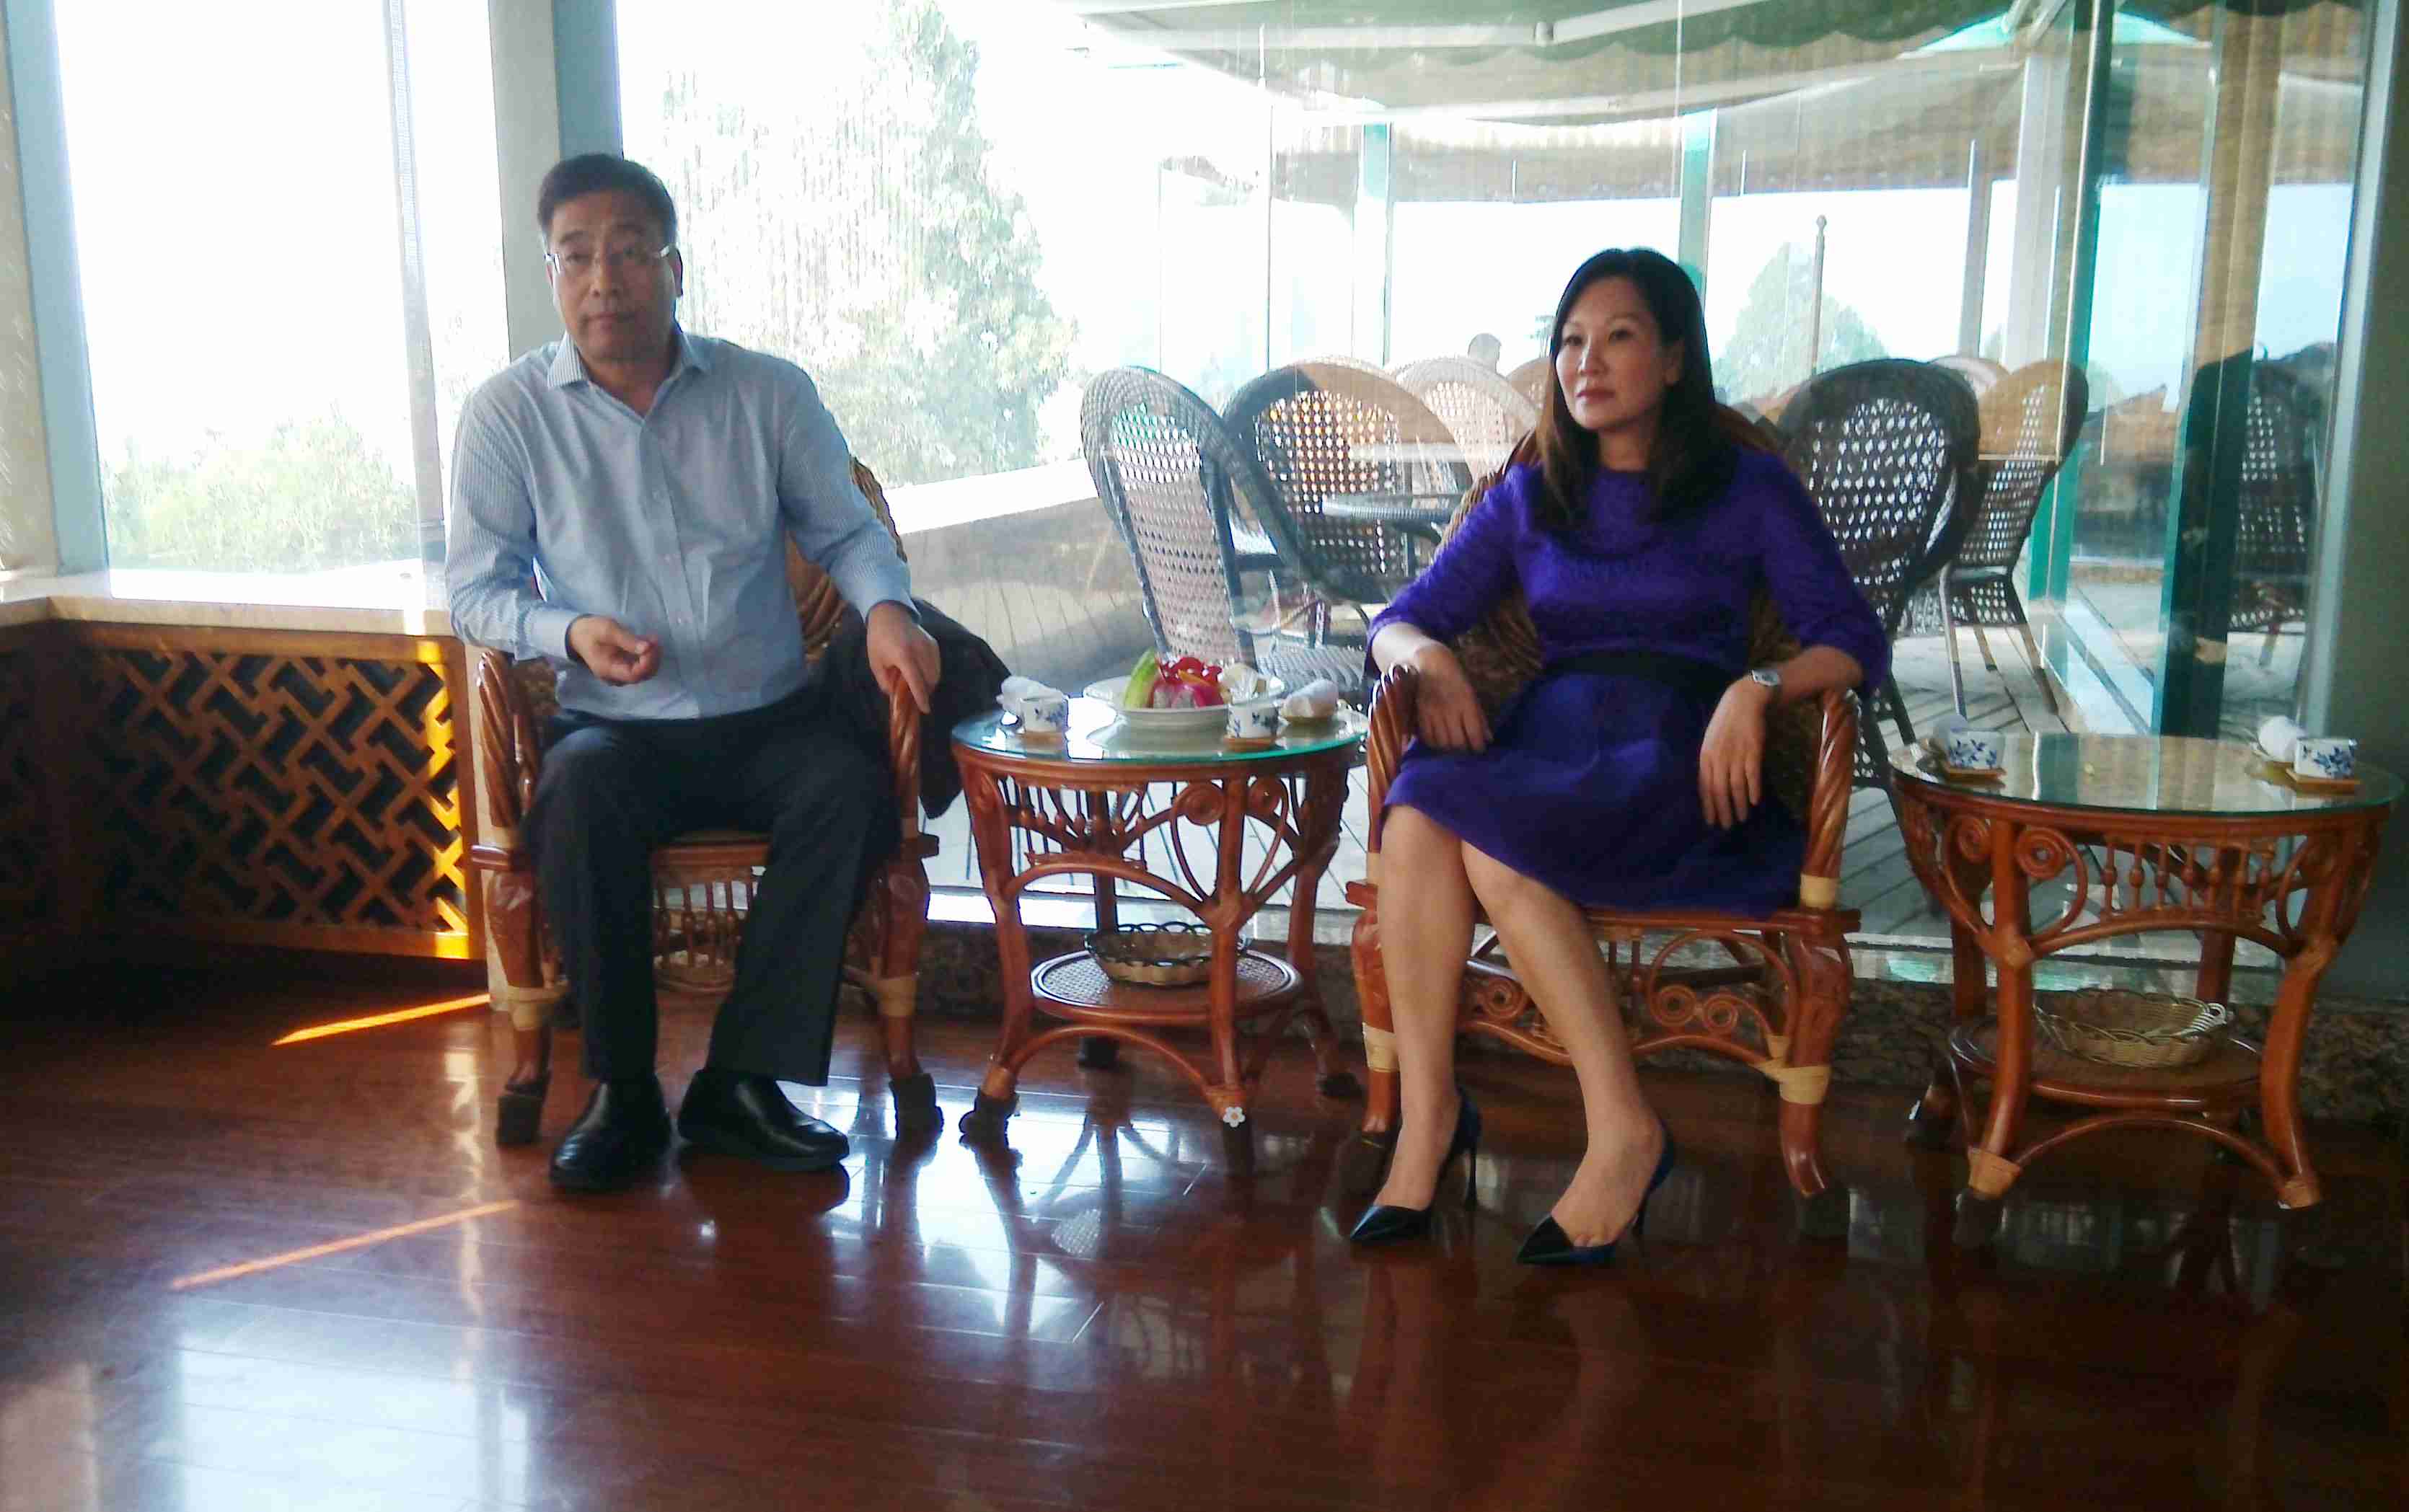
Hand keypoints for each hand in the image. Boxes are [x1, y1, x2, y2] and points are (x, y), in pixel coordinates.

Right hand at [566, 615, 660, 684]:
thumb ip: (627, 640)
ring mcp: (620, 674)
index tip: (651, 645)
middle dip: (652, 658)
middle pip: (642, 675)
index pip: (634, 675)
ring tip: (652, 638)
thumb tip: (647, 648)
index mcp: (608, 670)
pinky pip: (641, 667)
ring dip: (652, 656)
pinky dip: (648, 656)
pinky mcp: (625, 668)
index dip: (647, 663)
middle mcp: (615, 677)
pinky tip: (648, 641)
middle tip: (654, 639)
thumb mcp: (607, 630)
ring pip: (645, 672)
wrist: (579, 634)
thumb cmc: (591, 631)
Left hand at [865, 601, 939, 714]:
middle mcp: (920, 650)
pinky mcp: (933, 643)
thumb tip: (893, 695)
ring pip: (936, 673)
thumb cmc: (879, 639)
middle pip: (929, 679)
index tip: (925, 709)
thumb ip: (883, 680)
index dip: (921, 697)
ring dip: (930, 683)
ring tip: (919, 686)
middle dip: (925, 691)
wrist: (889, 613)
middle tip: (916, 697)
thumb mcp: (875, 661)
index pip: (916, 681)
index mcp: (903, 655)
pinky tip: (922, 674)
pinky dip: (932, 673)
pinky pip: (937, 664)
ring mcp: (929, 646)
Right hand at [1406, 643, 1489, 752]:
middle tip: (1466, 750)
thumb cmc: (1455, 678)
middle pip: (1457, 742)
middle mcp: (1450, 709)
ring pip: (1442, 743)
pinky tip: (1439, 742)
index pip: (1474, 733)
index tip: (1479, 749)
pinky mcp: (1420, 714)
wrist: (1429, 662)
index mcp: (1466, 702)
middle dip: (1464, 750)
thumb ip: (1479, 717)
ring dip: (1449, 749)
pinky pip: (1427, 737)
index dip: (1477, 746)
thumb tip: (1488, 739)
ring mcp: (1433, 712)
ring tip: (1453, 747)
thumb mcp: (1471, 694)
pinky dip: (1434, 743)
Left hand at [1698, 678, 1771, 828]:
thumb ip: (1710, 763)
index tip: (1711, 822)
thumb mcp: (1710, 742)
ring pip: (1735, 786)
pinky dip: (1753, 789)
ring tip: (1742, 818)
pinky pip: (1752, 775)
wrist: (1743, 702)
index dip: (1708, 806)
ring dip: (1738, 805)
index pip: (1704, 787)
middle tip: (1727, 826)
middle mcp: (1718, 759)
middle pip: (1719, 790)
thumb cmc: (1725, 723)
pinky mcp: (1752, 752)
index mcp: (1705, 757)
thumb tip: (1710, 785)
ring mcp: (1735, 756)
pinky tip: (1754, 801)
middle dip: (1723, 810)